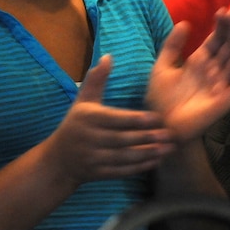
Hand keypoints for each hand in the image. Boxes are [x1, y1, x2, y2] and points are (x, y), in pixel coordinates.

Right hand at [44, 56, 175, 186]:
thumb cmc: (75, 123)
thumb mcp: (83, 100)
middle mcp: (91, 138)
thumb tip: (108, 56)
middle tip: (170, 134)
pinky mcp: (98, 173)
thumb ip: (97, 79)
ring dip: (148, 153)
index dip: (138, 120)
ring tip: (167, 149)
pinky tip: (155, 161)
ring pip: (125, 156)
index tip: (158, 118)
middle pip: (124, 139)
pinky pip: (122, 171)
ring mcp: (94, 158)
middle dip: (148, 138)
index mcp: (89, 118)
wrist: (59, 158)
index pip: (117, 119)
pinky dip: (140, 167)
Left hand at [145, 10, 229, 141]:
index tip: (223, 11)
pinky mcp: (225, 99)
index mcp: (199, 62)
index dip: (220, 27)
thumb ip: (172, 46)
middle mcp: (212, 71)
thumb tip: (185, 23)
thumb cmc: (160, 98)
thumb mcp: (162, 67)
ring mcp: (220, 84)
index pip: (215, 41)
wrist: (160, 124)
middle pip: (227, 48)